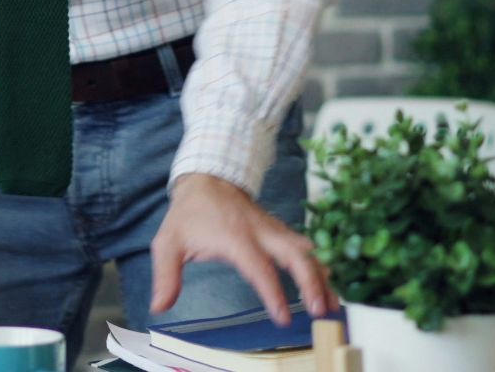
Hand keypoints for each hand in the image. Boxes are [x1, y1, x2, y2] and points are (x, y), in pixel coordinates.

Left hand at [150, 173, 334, 325]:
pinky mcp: (279, 231)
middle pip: (295, 255)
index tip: (283, 316)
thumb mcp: (168, 241)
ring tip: (335, 303)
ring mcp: (273, 230)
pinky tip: (329, 285)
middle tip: (321, 309)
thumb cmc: (189, 213)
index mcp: (234, 238)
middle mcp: (260, 232)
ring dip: (322, 276)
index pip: (259, 267)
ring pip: (306, 251)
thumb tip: (160, 305)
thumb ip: (166, 274)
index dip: (273, 292)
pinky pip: (305, 248)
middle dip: (311, 281)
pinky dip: (319, 265)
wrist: (207, 178)